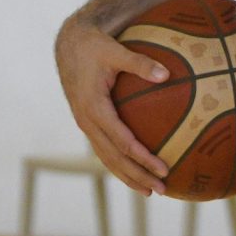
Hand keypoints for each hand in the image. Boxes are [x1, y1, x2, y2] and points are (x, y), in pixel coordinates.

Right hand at [54, 16, 171, 194]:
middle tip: (163, 189)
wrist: (69, 45)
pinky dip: (119, 165)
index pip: (122, 141)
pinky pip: (104, 150)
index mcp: (93, 107)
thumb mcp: (116, 50)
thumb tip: (167, 74)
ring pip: (107, 159)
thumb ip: (140, 62)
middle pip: (114, 158)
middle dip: (138, 176)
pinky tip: (135, 172)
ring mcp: (85, 125)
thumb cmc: (94, 46)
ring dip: (128, 176)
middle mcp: (87, 121)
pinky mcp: (88, 124)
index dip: (143, 158)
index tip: (164, 168)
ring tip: (150, 191)